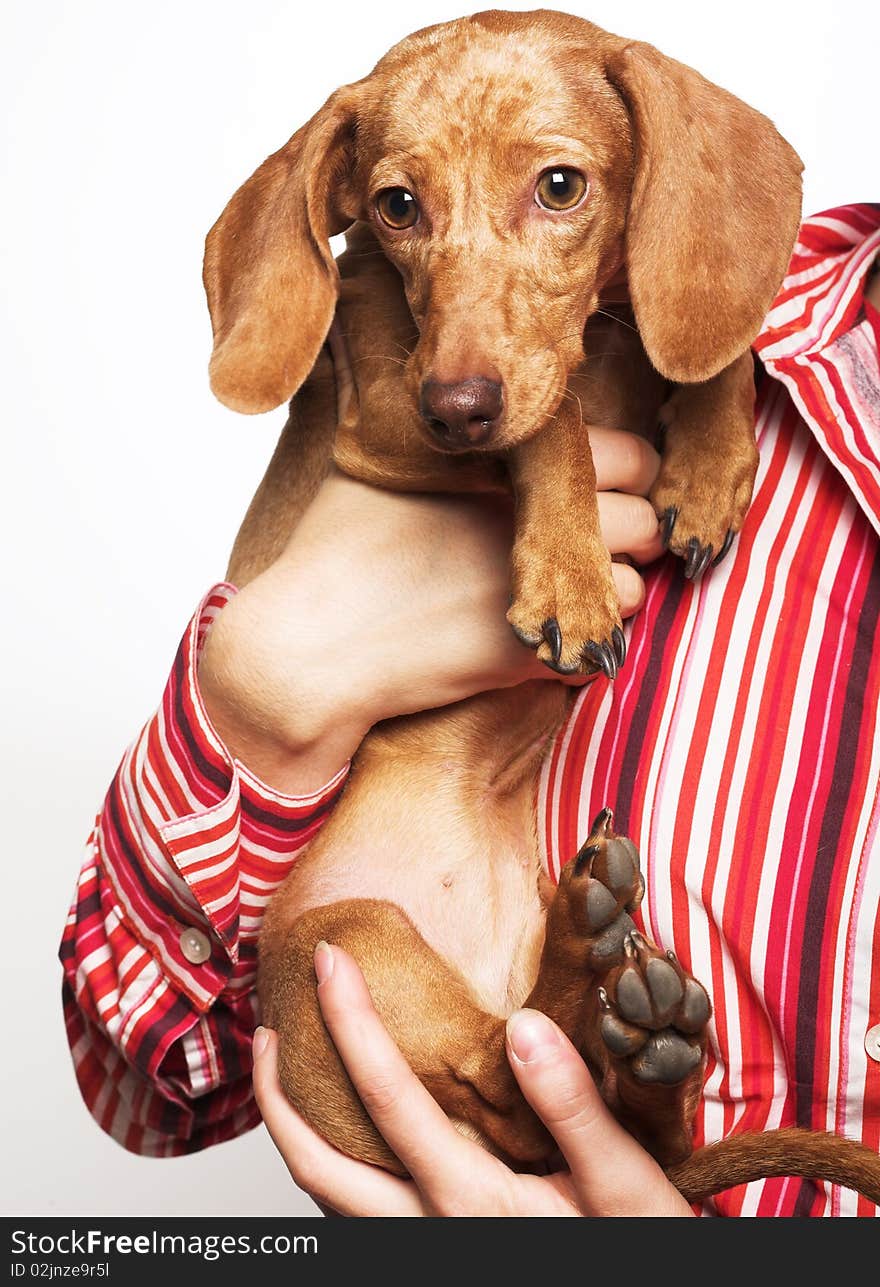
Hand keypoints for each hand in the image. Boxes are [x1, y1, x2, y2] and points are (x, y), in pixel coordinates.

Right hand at [200, 428, 662, 792]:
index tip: (606, 485)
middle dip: (633, 530)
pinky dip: (589, 639)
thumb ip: (433, 426)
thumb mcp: (376, 459)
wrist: (310, 643)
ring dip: (613, 588)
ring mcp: (532, 589)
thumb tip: (438, 388)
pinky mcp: (528, 653)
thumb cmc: (334, 547)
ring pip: (632, 586)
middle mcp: (531, 520)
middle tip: (604, 540)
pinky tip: (548, 630)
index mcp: (506, 463)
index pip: (628, 453)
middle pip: (642, 519)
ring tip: (573, 587)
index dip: (628, 471)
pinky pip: (603, 645)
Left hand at [251, 944, 692, 1216]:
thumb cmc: (635, 1249)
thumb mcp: (627, 1185)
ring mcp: (419, 1248)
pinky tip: (345, 1125)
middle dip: (277, 1092)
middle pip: (316, 1165)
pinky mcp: (427, 1252)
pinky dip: (329, 1161)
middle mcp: (425, 1231)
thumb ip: (575, 1107)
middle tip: (272, 1025)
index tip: (331, 962)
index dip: (350, 1022)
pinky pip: (353, 1212)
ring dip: (294, 1131)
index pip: (388, 1098)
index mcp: (469, 1202)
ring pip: (325, 1198)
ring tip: (286, 1068)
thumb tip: (526, 1026)